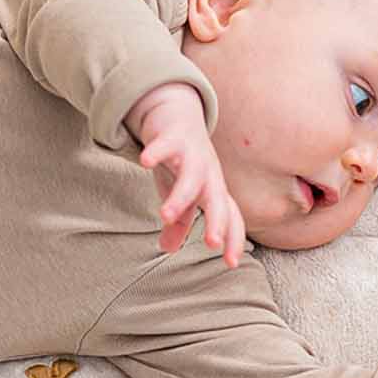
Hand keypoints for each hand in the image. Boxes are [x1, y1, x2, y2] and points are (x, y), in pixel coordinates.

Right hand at [127, 83, 244, 263]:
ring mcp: (192, 154)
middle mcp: (208, 174)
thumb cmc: (181, 161)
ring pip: (191, 178)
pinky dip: (156, 153)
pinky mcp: (172, 136)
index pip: (230, 218)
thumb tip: (169, 249)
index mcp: (213, 190)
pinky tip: (144, 162)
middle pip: (218, 200)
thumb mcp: (179, 193)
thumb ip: (178, 221)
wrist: (176, 113)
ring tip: (164, 215)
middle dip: (217, 221)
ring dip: (180, 197)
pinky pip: (164, 145)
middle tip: (211, 243)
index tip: (231, 263)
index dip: (233, 239)